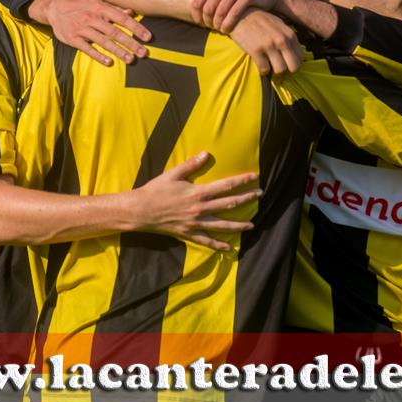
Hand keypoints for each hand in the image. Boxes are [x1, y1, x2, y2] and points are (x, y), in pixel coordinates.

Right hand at [42, 0, 151, 64]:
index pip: (122, 18)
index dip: (136, 28)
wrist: (55, 7)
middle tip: (143, 53)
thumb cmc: (81, 5)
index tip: (147, 37)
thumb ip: (113, 9)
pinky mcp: (73, 38)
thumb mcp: (97, 1)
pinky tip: (109, 62)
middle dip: (130, 43)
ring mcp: (82, 28)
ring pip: (103, 41)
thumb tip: (132, 12)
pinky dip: (98, 56)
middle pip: (114, 32)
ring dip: (117, 51)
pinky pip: (87, 49)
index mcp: (100, 7)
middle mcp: (92, 17)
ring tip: (130, 60)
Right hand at [132, 151, 261, 250]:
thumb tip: (206, 153)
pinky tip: (229, 248)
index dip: (241, 181)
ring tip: (252, 225)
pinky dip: (218, 245)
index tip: (254, 177)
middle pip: (229, 204)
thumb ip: (191, 165)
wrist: (140, 211)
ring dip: (238, 225)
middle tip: (260, 195)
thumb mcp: (173, 174)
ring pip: (222, 225)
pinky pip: (207, 241)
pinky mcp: (189, 233)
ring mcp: (196, 223)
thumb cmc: (156, 190)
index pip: (226, 186)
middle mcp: (200, 209)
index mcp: (198, 193)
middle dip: (246, 199)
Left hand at [176, 0, 284, 32]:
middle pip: (208, 8)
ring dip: (218, 25)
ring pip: (220, 12)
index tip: (199, 23)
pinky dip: (228, 25)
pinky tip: (227, 30)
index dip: (196, 15)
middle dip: (207, 22)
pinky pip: (233, 13)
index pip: (197, 1)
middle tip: (210, 28)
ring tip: (219, 30)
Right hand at [229, 10, 302, 75]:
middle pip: (293, 67)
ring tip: (270, 69)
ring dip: (275, 74)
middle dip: (287, 73)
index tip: (287, 67)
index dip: (294, 66)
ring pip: (280, 71)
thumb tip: (293, 55)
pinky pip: (264, 70)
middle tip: (280, 73)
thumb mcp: (278, 25)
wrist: (240, 14)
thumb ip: (287, 38)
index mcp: (290, 35)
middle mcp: (282, 40)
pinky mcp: (256, 50)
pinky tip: (260, 65)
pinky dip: (263, 71)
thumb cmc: (260, 20)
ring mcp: (269, 45)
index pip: (300, 58)